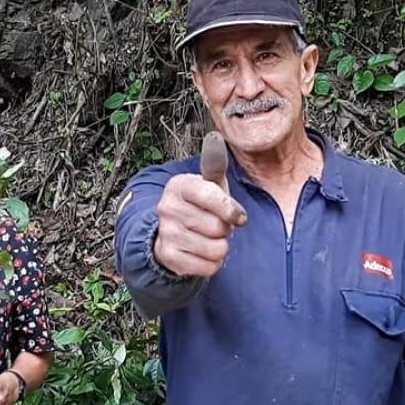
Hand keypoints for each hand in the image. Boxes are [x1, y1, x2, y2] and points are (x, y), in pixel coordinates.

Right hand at [152, 132, 248, 277]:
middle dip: (224, 229)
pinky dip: (212, 263)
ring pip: (216, 248)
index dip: (231, 209)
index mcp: (179, 185)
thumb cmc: (198, 206)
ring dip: (219, 247)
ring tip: (208, 238)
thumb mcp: (207, 185)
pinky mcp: (168, 257)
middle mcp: (168, 208)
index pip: (212, 196)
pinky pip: (209, 266)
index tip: (238, 216)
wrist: (169, 234)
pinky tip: (202, 253)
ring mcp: (166, 233)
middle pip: (218, 226)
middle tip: (214, 225)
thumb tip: (215, 138)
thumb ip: (214, 166)